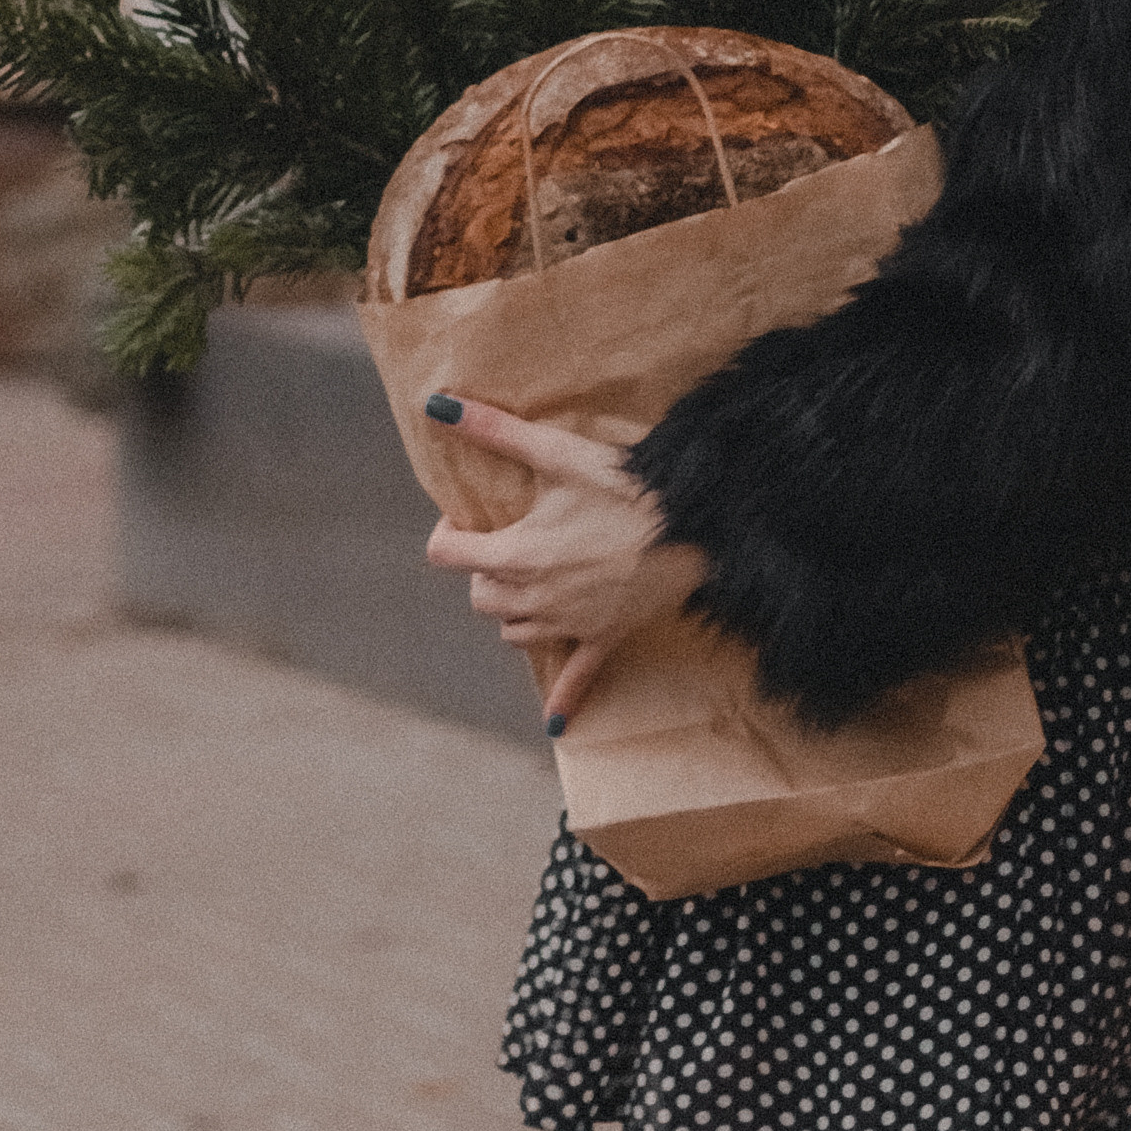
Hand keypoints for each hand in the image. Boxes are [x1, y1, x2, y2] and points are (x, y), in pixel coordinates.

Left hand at [421, 400, 706, 730]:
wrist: (694, 521)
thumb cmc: (623, 484)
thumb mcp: (555, 452)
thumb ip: (493, 429)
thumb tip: (436, 403)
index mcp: (515, 554)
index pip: (446, 554)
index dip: (449, 533)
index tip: (467, 518)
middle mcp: (534, 597)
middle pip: (478, 595)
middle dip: (483, 569)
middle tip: (511, 540)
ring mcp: (568, 623)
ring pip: (511, 631)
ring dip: (511, 609)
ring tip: (531, 583)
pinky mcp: (604, 637)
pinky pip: (578, 678)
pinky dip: (564, 701)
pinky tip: (555, 726)